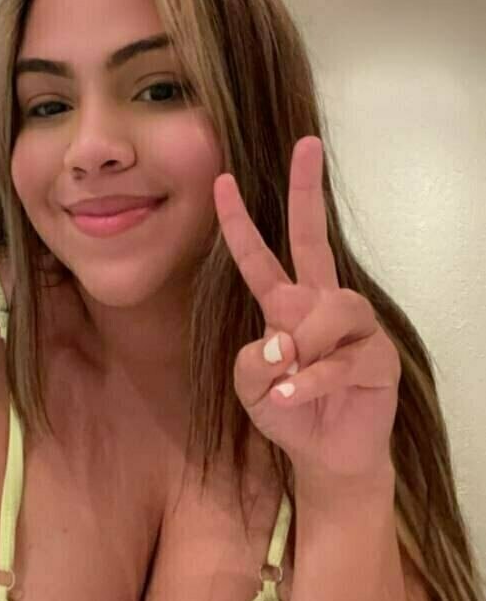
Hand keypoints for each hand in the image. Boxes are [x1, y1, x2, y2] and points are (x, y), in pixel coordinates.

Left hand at [213, 136, 399, 489]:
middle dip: (308, 190)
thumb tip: (280, 342)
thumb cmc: (288, 413)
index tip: (221, 180)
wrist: (326, 455)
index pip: (261, 257)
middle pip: (314, 239)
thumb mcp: (251, 390)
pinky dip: (311, 381)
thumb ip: (250, 364)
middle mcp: (322, 305)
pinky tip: (293, 396)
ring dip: (303, 346)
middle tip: (306, 145)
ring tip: (287, 380)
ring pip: (327, 311)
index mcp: (287, 305)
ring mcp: (355, 327)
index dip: (239, 222)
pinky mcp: (378, 357)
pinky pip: (341, 359)